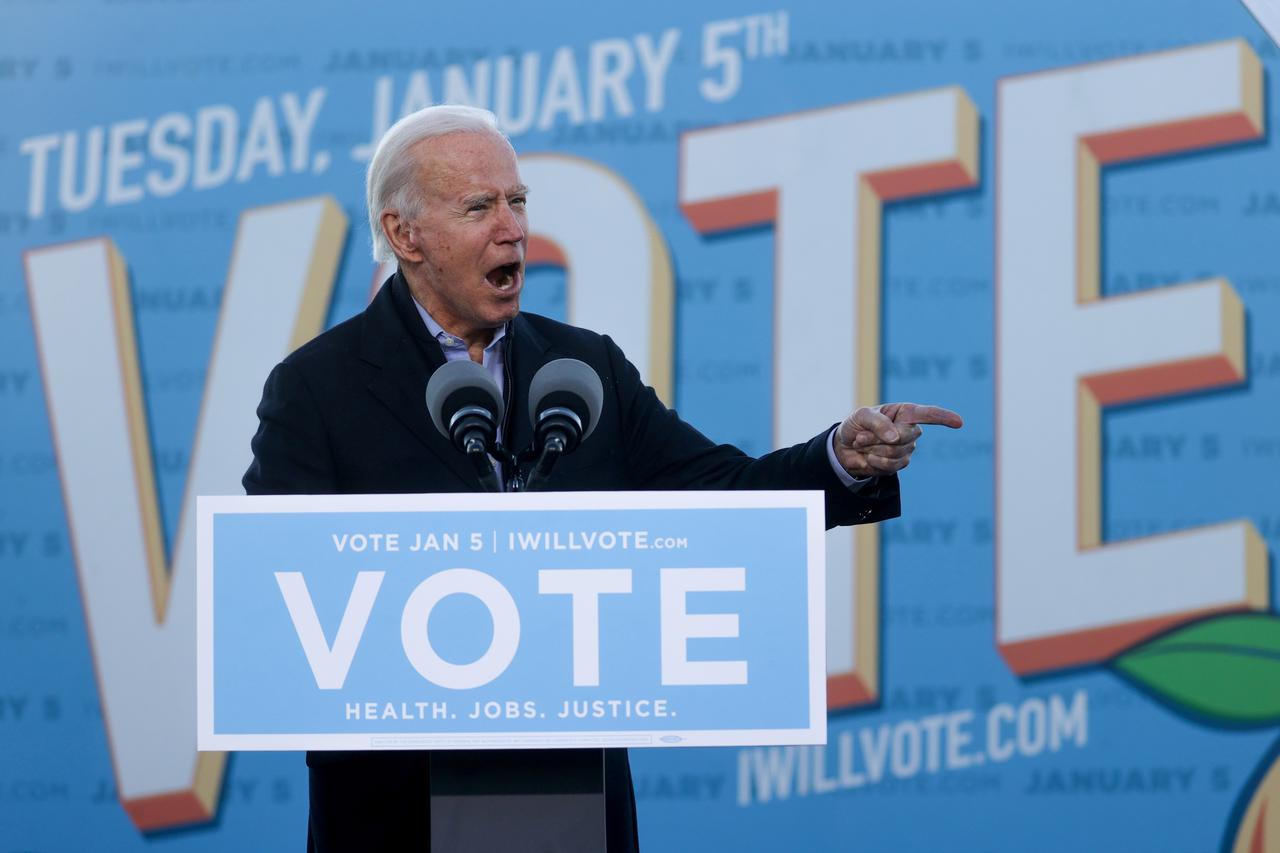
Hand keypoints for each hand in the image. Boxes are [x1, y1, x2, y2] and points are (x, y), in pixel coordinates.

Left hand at [834, 402, 962, 477]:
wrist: (845, 448)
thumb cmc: (856, 425)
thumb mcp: (861, 416)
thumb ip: (878, 423)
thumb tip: (895, 437)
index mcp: (904, 412)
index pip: (928, 414)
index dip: (943, 417)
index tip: (959, 422)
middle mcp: (910, 430)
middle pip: (906, 437)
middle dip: (878, 438)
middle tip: (861, 436)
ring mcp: (907, 448)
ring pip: (896, 452)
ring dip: (873, 449)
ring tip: (864, 445)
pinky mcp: (900, 464)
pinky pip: (891, 465)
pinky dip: (874, 460)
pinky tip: (869, 457)